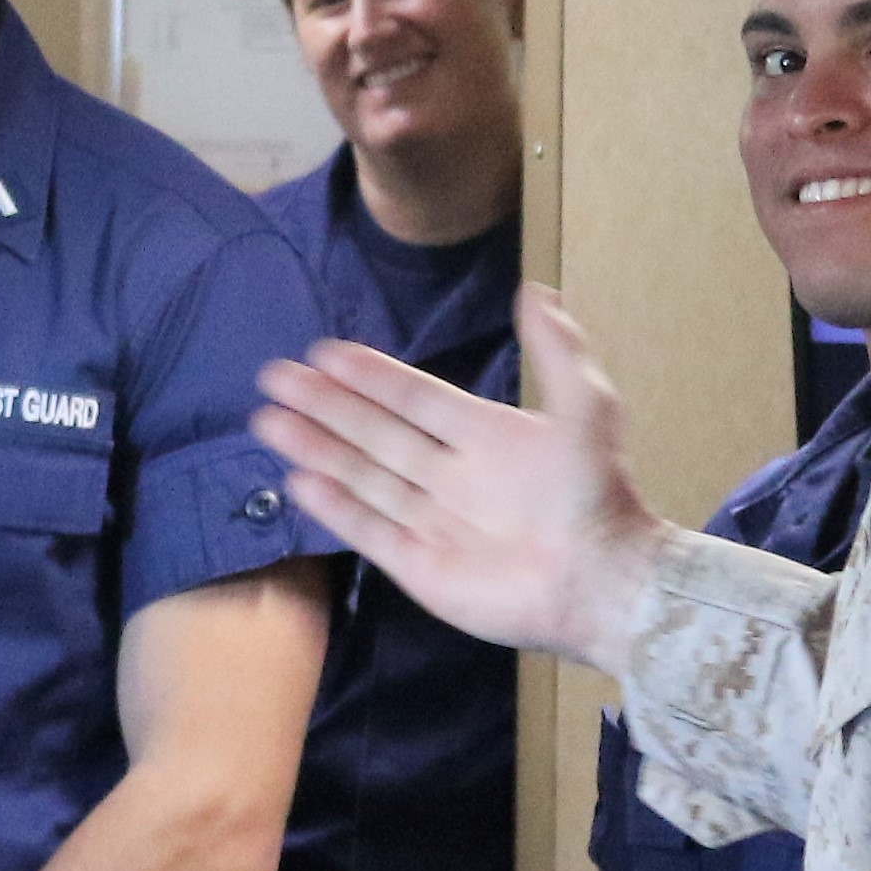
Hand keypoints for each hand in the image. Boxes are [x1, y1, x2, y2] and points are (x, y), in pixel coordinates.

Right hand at [252, 287, 673, 675]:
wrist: (601, 581)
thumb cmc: (595, 496)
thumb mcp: (587, 409)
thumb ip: (556, 352)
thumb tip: (534, 290)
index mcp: (483, 437)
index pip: (413, 399)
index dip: (370, 377)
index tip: (324, 351)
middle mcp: (449, 475)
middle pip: (374, 433)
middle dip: (325, 405)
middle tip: (276, 376)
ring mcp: (430, 523)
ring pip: (361, 476)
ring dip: (316, 448)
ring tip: (269, 420)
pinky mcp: (419, 567)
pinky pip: (367, 530)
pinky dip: (334, 507)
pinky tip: (298, 480)